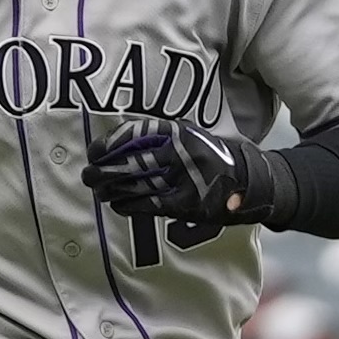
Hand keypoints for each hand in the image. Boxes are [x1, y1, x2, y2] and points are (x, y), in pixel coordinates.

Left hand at [82, 120, 282, 230]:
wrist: (251, 181)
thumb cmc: (215, 156)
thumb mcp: (192, 137)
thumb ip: (163, 138)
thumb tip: (121, 143)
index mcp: (182, 132)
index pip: (138, 134)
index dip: (112, 143)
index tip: (94, 150)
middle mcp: (182, 153)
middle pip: (133, 161)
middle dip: (106, 170)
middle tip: (87, 175)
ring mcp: (186, 179)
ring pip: (139, 184)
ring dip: (114, 189)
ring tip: (98, 191)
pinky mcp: (188, 204)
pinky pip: (152, 205)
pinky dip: (132, 205)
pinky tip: (117, 205)